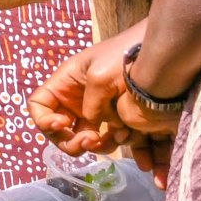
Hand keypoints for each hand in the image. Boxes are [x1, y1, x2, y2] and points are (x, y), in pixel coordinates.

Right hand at [29, 24, 144, 156]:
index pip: (39, 106)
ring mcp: (96, 110)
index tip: (61, 125)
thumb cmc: (125, 55)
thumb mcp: (100, 75)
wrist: (161, 54)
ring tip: (108, 141)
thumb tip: (92, 127)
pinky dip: (112, 143)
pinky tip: (125, 137)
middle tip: (88, 142)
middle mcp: (76, 98)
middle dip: (68, 140)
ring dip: (92, 146)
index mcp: (66, 83)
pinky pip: (107, 138)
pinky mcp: (116, 119)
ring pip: (83, 138)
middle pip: (58, 129)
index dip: (43, 120)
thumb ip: (90, 104)